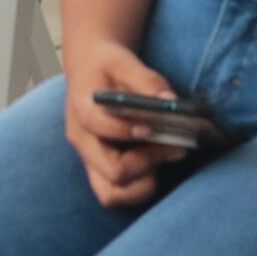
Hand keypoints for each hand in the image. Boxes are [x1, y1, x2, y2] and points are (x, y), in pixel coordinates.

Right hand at [63, 42, 192, 208]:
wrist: (90, 69)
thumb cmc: (107, 65)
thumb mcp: (124, 61)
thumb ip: (147, 80)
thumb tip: (172, 101)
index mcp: (81, 108)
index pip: (98, 127)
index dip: (126, 130)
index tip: (152, 126)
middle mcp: (83, 140)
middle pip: (111, 171)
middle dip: (147, 162)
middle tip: (174, 145)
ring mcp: (90, 158)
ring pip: (111, 194)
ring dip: (144, 183)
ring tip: (165, 156)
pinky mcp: (101, 168)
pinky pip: (118, 193)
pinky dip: (141, 186)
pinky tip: (157, 161)